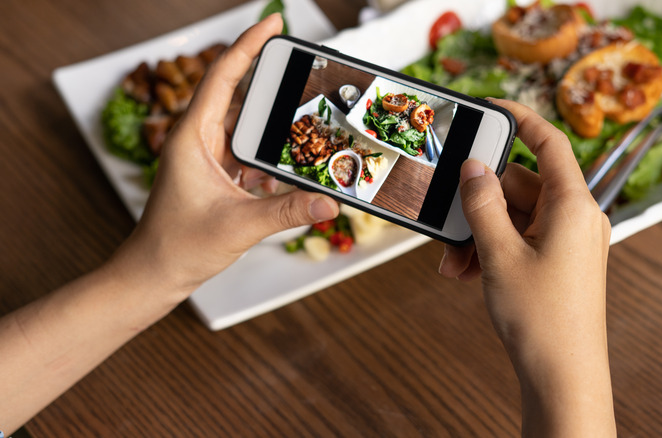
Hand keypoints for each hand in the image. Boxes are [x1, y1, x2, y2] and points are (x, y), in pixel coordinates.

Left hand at [111, 14, 338, 296]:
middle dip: (271, 83)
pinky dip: (268, 155)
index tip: (274, 23)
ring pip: (244, 126)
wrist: (154, 274)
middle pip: (238, 95)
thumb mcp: (239, 226)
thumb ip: (287, 211)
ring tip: (303, 122)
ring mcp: (206, 158)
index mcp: (192, 138)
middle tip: (302, 70)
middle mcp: (198, 141)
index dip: (248, 45)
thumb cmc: (177, 247)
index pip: (223, 77)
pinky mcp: (216, 176)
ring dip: (271, 124)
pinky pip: (247, 152)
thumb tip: (328, 202)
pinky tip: (288, 167)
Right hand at [440, 99, 614, 436]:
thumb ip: (483, 205)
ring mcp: (569, 241)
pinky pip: (521, 239)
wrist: (562, 375)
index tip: (492, 106)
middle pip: (521, 186)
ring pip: (516, 217)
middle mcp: (577, 218)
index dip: (521, 118)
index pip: (550, 143)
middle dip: (480, 204)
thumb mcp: (500, 254)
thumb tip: (473, 168)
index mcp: (574, 206)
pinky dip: (494, 249)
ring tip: (455, 263)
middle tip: (450, 220)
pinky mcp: (559, 261)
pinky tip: (468, 270)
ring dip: (481, 233)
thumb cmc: (543, 319)